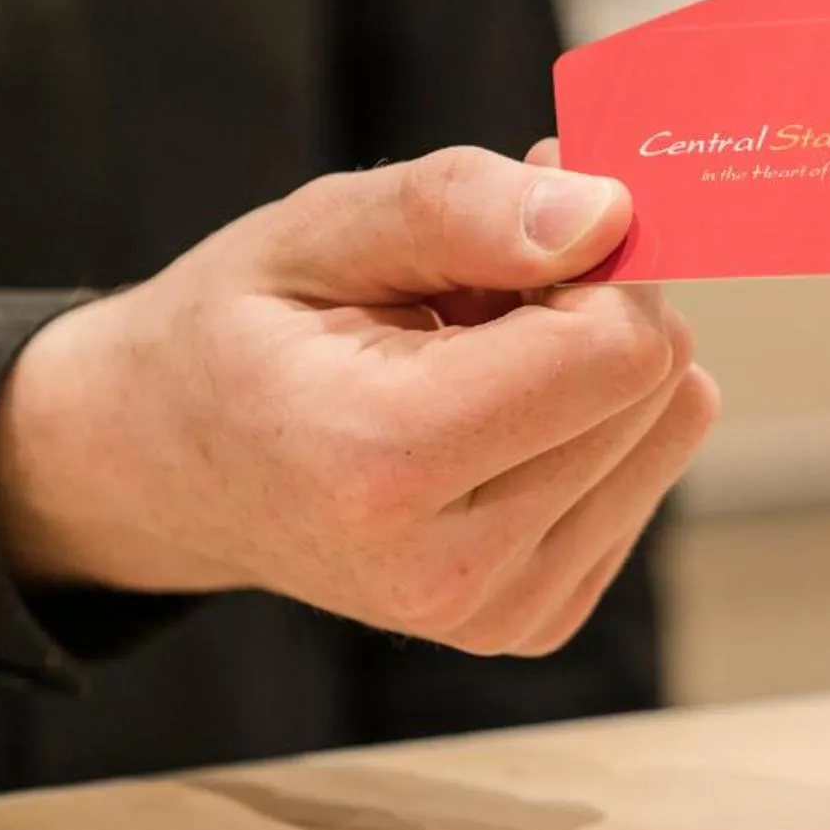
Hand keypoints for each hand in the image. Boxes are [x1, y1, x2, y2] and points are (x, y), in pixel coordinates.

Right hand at [0, 144, 717, 655]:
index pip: (613, 351)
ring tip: (475, 349)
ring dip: (595, 361)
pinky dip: (589, 421)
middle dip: (598, 301)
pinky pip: (645, 479)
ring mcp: (497, 613)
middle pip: (651, 389)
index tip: (531, 219)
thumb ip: (457, 208)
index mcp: (383, 467)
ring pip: (665, 431)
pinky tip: (492, 407)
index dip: (598, 259)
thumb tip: (608, 214)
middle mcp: (450, 570)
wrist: (164, 468)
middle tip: (490, 281)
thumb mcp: (315, 230)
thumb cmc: (237, 333)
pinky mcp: (532, 621)